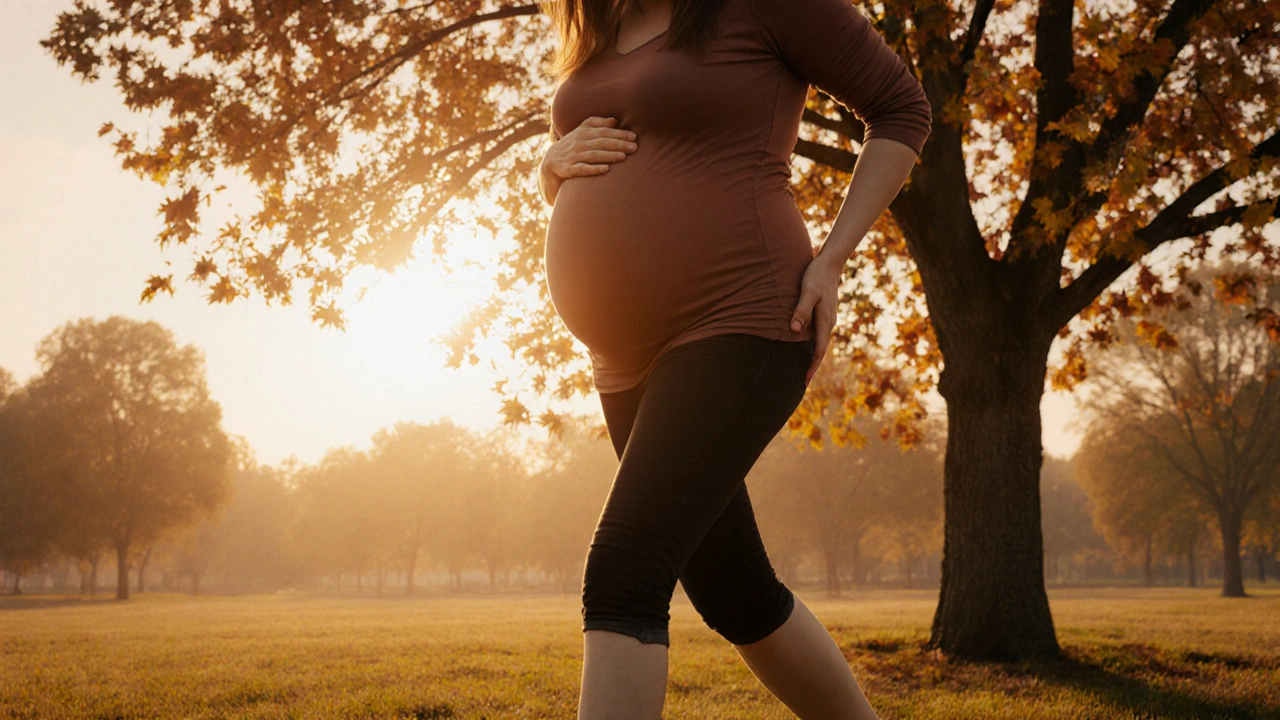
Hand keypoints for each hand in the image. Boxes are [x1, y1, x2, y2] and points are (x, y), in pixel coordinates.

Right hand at [540, 116, 637, 203]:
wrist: (550, 162)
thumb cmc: (572, 145)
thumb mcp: (582, 131)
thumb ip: (597, 124)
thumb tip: (615, 121)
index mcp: (583, 132)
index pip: (604, 132)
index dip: (619, 134)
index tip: (634, 137)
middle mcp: (578, 143)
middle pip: (601, 142)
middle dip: (618, 144)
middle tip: (634, 147)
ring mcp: (573, 156)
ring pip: (593, 155)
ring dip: (609, 155)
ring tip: (623, 157)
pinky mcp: (568, 169)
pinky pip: (582, 169)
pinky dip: (593, 169)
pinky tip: (605, 169)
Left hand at [789, 250, 845, 385]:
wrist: (829, 263)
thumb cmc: (815, 276)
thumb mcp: (807, 292)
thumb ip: (801, 310)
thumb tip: (794, 330)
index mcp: (825, 322)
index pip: (819, 351)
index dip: (812, 367)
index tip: (805, 381)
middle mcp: (828, 323)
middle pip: (820, 350)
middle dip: (813, 366)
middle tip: (803, 382)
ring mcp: (827, 319)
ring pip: (819, 342)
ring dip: (813, 356)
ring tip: (803, 369)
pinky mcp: (824, 313)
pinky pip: (818, 334)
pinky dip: (812, 344)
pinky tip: (804, 346)